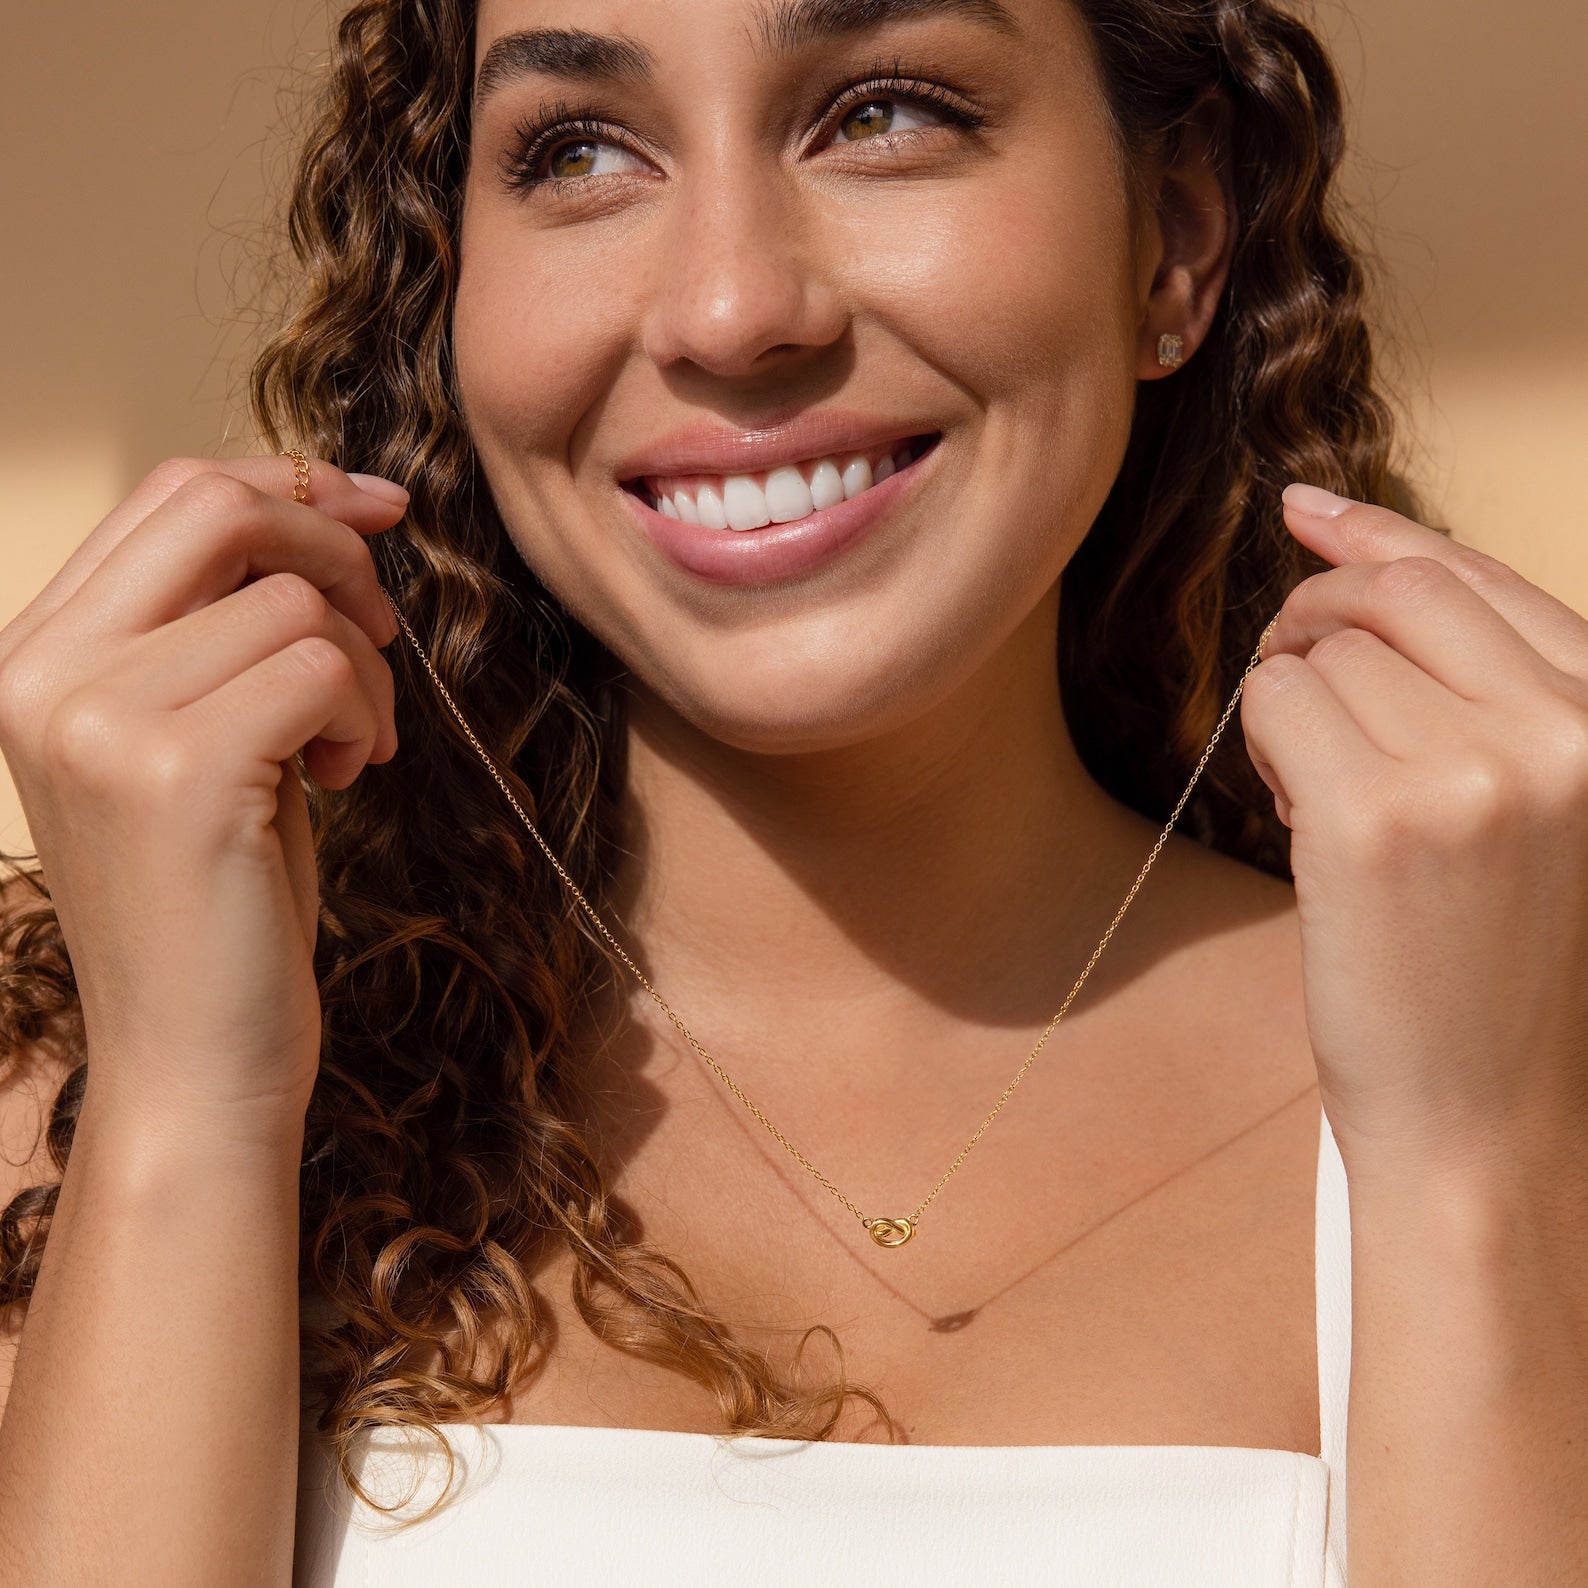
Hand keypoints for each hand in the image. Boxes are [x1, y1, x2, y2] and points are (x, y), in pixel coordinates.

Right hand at [0, 455, 406, 1138]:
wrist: (193, 1058)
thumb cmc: (217, 900)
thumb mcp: (201, 738)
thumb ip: (220, 629)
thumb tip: (318, 510)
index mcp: (35, 656)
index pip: (165, 498)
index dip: (288, 486)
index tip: (376, 511)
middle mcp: (39, 673)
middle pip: (214, 507)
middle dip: (333, 544)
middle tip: (385, 628)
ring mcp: (95, 718)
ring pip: (292, 599)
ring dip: (362, 667)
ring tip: (348, 749)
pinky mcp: (173, 769)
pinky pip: (321, 667)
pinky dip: (366, 712)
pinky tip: (348, 778)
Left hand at [1239, 483, 1587, 1182]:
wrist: (1484, 1122)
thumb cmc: (1496, 969)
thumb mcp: (1536, 810)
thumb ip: (1479, 694)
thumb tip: (1355, 567)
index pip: (1484, 581)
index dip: (1384, 536)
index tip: (1308, 508)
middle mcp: (1572, 731)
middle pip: (1395, 594)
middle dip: (1315, 613)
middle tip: (1284, 665)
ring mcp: (1479, 771)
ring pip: (1323, 654)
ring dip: (1293, 708)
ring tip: (1324, 796)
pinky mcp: (1379, 817)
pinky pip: (1278, 704)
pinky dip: (1264, 747)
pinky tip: (1298, 817)